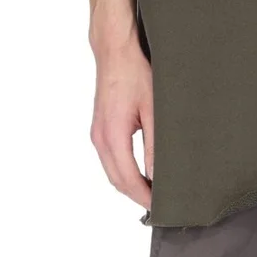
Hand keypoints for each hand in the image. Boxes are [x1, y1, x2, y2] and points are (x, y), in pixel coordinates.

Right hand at [89, 38, 154, 209]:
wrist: (115, 51)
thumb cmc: (135, 73)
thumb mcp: (152, 108)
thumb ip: (154, 143)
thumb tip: (157, 173)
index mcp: (112, 135)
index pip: (127, 178)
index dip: (143, 196)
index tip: (159, 206)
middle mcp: (99, 138)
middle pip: (116, 180)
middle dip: (136, 195)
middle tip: (158, 204)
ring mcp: (97, 133)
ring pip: (111, 171)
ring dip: (129, 184)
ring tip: (152, 191)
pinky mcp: (99, 128)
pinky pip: (109, 159)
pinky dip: (122, 171)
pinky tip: (138, 172)